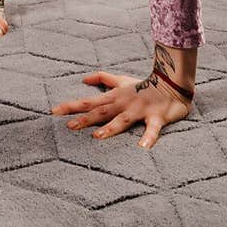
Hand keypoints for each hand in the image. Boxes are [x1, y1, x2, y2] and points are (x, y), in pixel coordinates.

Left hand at [51, 69, 190, 147]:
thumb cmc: (144, 85)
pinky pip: (152, 129)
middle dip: (85, 119)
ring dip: (110, 128)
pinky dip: (148, 137)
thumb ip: (102, 79)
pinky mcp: (157, 117)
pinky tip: (142, 148)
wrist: (172, 82)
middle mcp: (124, 103)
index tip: (54, 112)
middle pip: (101, 112)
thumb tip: (83, 79)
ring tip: (97, 137)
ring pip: (123, 120)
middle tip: (69, 127)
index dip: (72, 106)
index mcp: (115, 96)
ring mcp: (140, 110)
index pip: (89, 101)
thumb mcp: (121, 80)